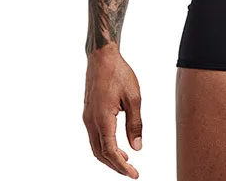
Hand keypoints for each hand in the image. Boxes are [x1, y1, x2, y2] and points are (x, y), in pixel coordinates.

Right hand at [83, 45, 143, 177]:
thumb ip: (135, 124)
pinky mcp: (88, 113)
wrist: (102, 57)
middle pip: (100, 154)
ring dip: (109, 157)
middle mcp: (91, 121)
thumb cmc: (119, 73)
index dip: (122, 167)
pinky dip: (104, 146)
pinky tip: (116, 145)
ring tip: (125, 161)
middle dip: (115, 166)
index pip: (110, 152)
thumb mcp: (134, 98)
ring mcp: (87, 117)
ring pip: (96, 146)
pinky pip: (95, 136)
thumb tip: (137, 147)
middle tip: (131, 172)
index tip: (134, 174)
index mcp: (103, 118)